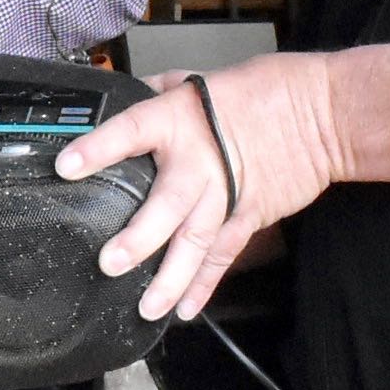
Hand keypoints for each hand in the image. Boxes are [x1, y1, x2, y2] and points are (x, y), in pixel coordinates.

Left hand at [58, 55, 345, 323]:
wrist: (323, 114)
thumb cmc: (265, 91)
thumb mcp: (204, 79)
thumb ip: (161, 91)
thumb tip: (128, 91)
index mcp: (180, 120)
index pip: (130, 132)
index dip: (98, 149)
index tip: (67, 167)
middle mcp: (200, 161)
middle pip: (166, 204)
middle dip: (141, 237)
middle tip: (111, 262)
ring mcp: (226, 194)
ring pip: (195, 241)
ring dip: (171, 277)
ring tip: (146, 306)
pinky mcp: (248, 215)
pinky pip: (222, 255)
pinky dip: (205, 284)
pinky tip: (184, 309)